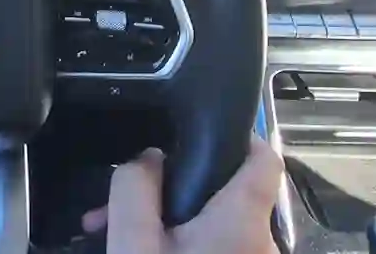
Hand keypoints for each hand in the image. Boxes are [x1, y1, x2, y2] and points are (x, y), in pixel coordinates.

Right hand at [81, 137, 282, 253]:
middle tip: (113, 211)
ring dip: (160, 227)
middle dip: (160, 195)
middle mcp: (259, 246)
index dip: (238, 135)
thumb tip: (146, 159)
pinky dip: (176, 250)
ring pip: (207, 230)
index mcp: (240, 223)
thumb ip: (134, 190)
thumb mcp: (134, 245)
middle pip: (217, 196)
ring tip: (111, 239)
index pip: (264, 157)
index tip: (201, 133)